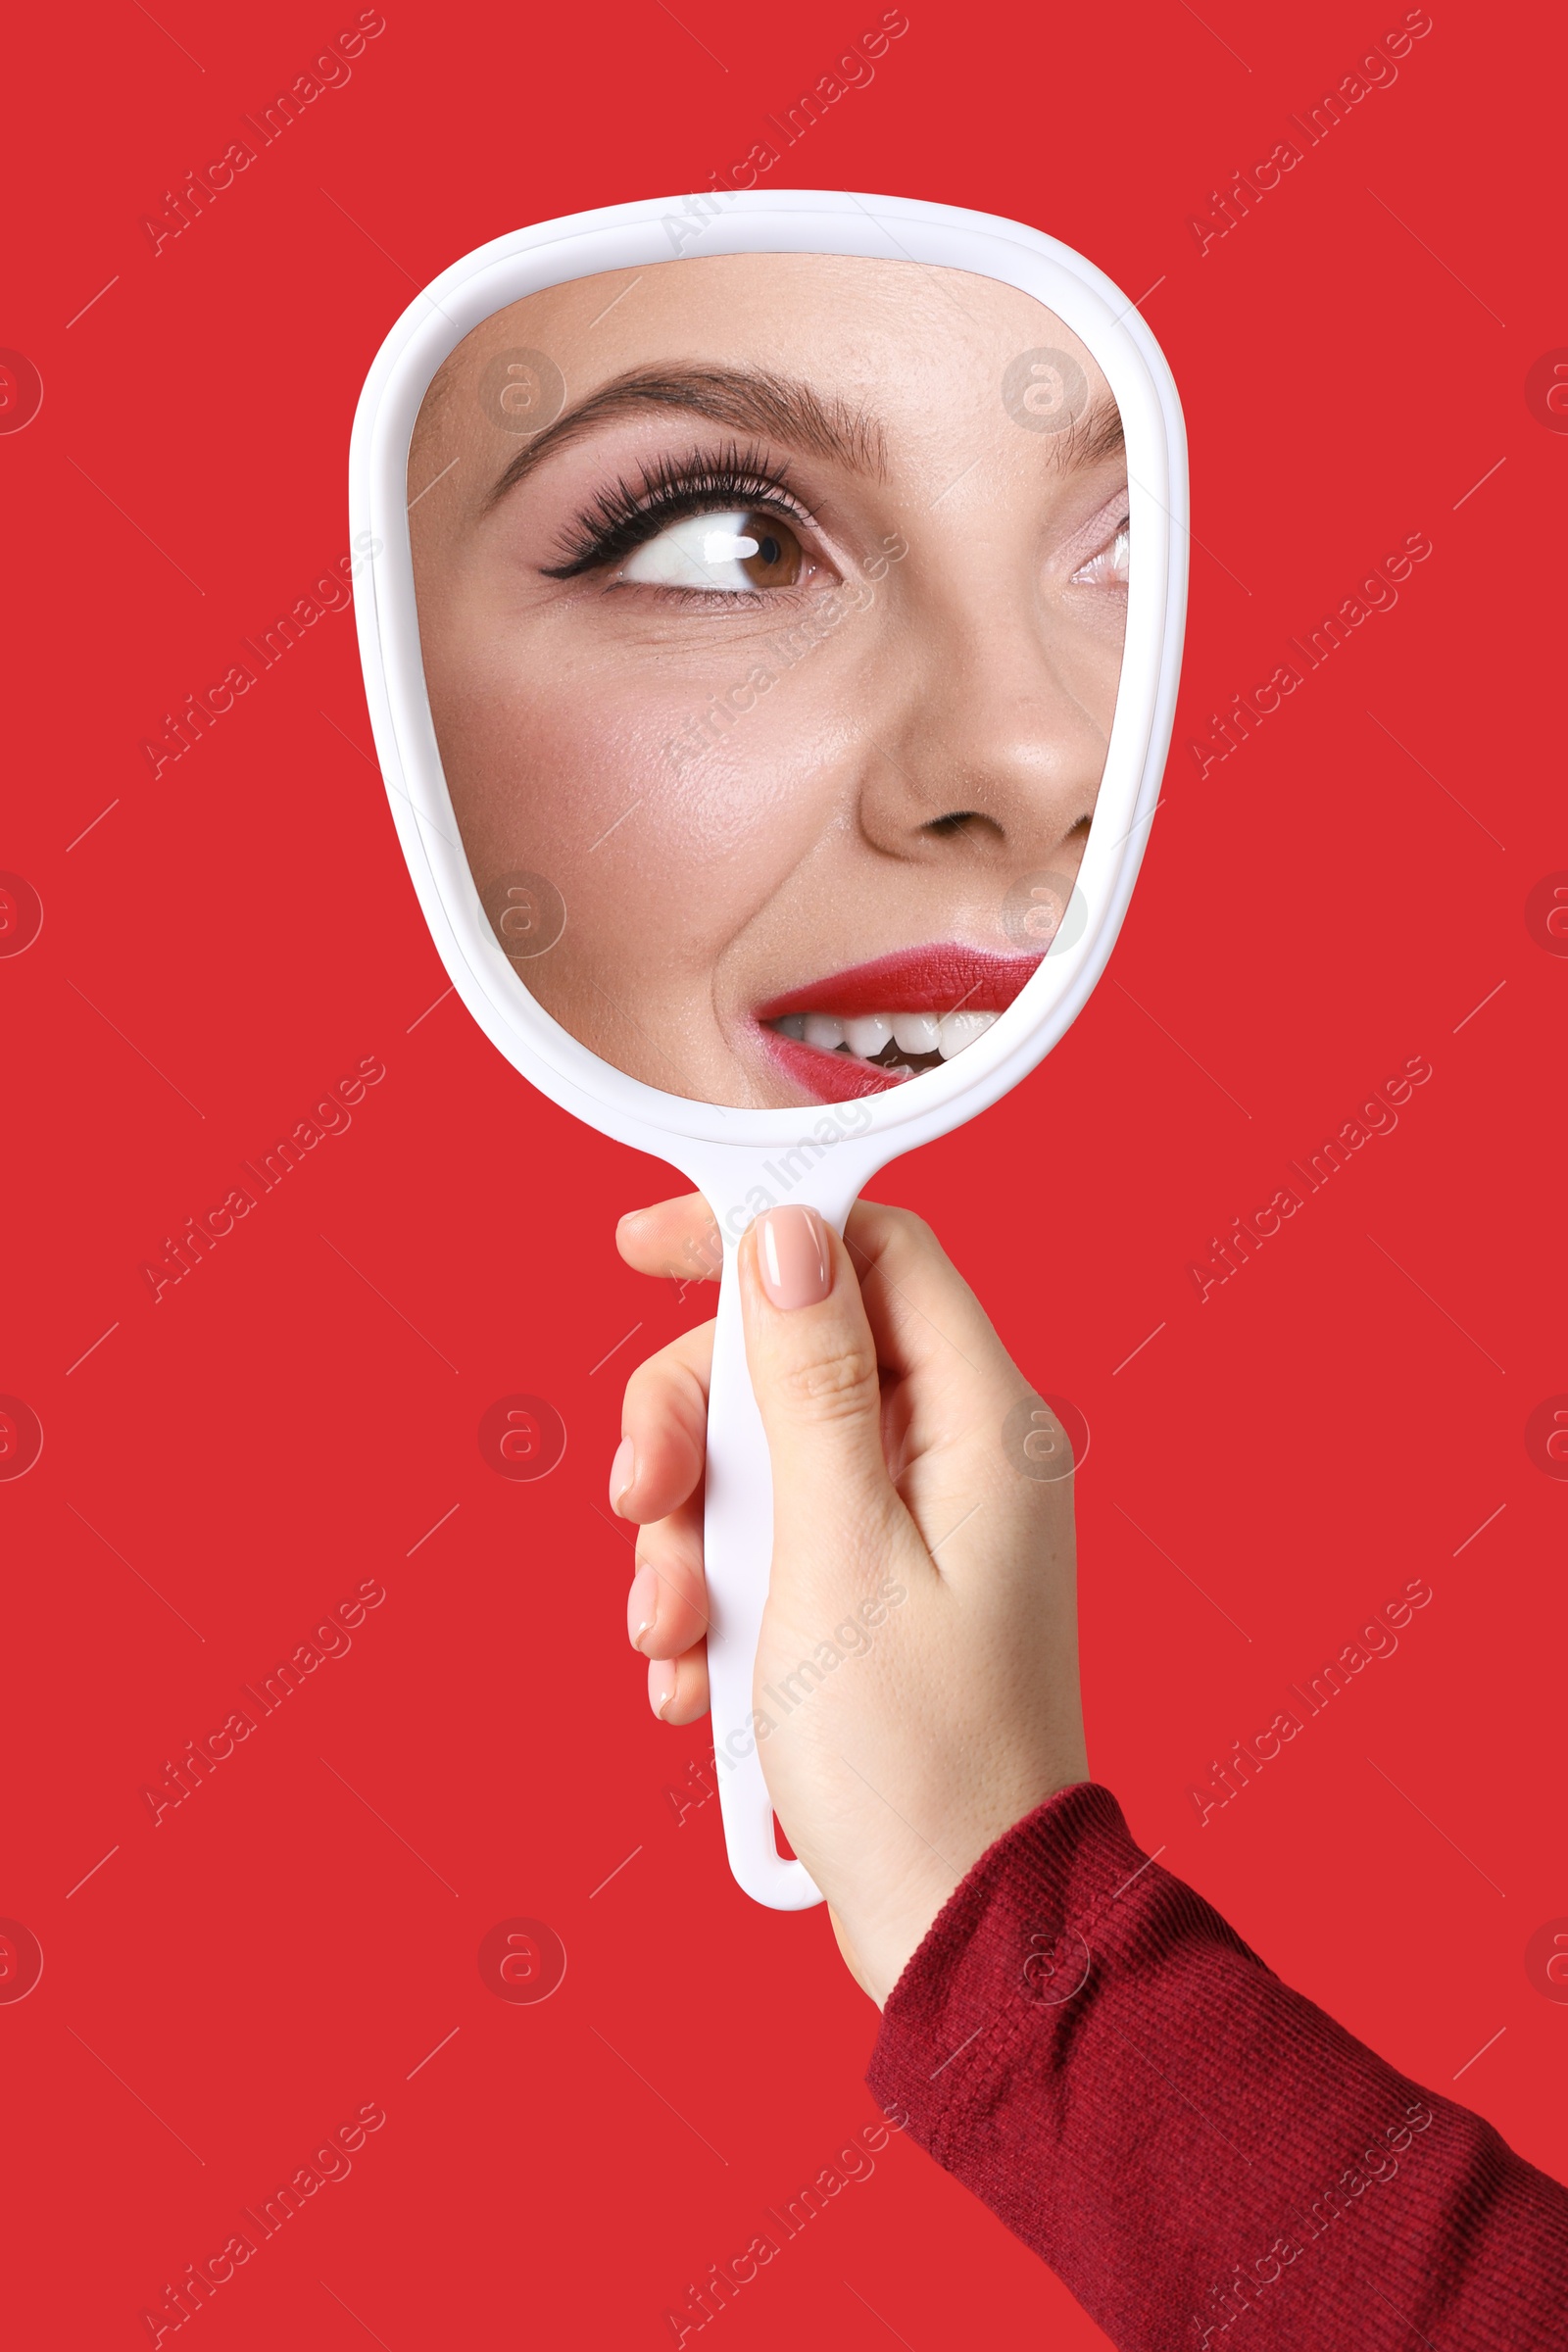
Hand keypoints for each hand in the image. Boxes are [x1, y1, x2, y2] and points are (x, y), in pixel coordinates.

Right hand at [610, 1195, 1087, 2007]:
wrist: (959, 1924)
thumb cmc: (914, 1756)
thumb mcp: (834, 1550)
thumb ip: (810, 1382)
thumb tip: (788, 1236)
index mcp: (978, 1423)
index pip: (872, 1252)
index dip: (759, 1232)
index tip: (647, 1248)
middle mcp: (953, 1458)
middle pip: (791, 1359)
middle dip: (694, 1428)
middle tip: (643, 1504)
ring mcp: (913, 1528)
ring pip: (763, 1456)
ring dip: (691, 1535)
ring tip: (670, 1635)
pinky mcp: (873, 1590)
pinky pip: (770, 1540)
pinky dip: (716, 1593)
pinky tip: (692, 1674)